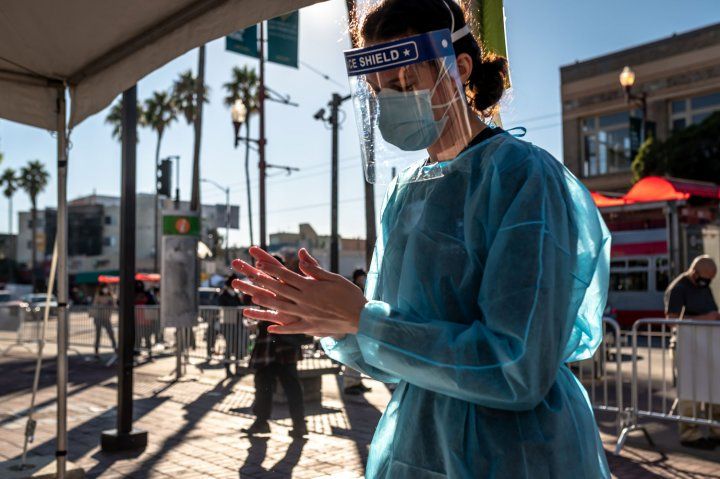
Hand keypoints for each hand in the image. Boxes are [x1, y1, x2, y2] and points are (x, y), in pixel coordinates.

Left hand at [231, 247, 367, 335]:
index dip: (271, 269)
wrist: (361, 317)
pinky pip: (293, 328)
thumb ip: (315, 270)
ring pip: (281, 309)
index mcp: (310, 288)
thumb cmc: (350, 295)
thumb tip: (300, 258)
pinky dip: (281, 328)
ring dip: (265, 304)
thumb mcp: (334, 278)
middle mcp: (305, 301)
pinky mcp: (310, 327)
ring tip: (252, 298)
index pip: (286, 276)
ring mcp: (306, 315)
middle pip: (279, 291)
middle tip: (248, 277)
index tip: (258, 262)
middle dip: (262, 283)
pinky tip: (270, 328)